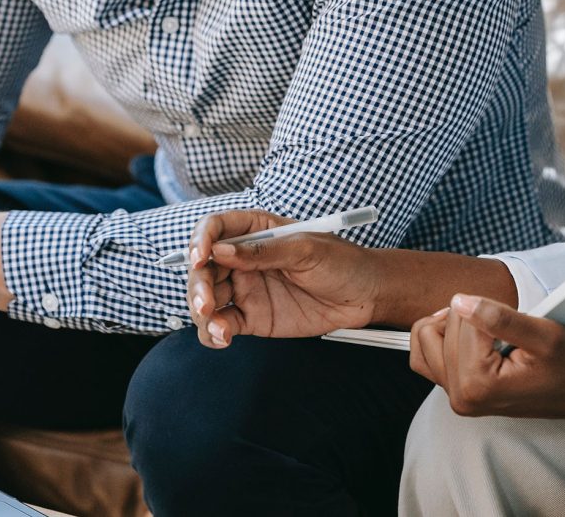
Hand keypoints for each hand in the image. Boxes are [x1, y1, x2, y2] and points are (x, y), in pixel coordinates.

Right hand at [186, 210, 384, 347]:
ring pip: (207, 297)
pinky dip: (214, 331)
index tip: (201, 256)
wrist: (366, 296)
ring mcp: (247, 288)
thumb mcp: (307, 249)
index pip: (216, 228)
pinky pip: (222, 324)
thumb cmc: (343, 261)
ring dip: (201, 311)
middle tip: (207, 302)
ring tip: (216, 325)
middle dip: (198, 284)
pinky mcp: (253, 317)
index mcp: (257, 231)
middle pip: (204, 267)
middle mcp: (245, 259)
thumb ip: (264, 252)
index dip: (201, 240)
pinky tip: (222, 337)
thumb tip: (221, 251)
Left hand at [409, 294, 564, 420]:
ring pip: (426, 338)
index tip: (517, 326)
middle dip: (472, 317)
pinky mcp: (456, 392)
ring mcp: (456, 397)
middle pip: (441, 326)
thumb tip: (459, 301)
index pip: (462, 317)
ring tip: (484, 330)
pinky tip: (466, 337)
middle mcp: (460, 396)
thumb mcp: (545, 335)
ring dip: (451, 325)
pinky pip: (426, 356)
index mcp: (478, 384)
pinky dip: (440, 339)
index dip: (491, 308)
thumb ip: (501, 318)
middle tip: (506, 332)